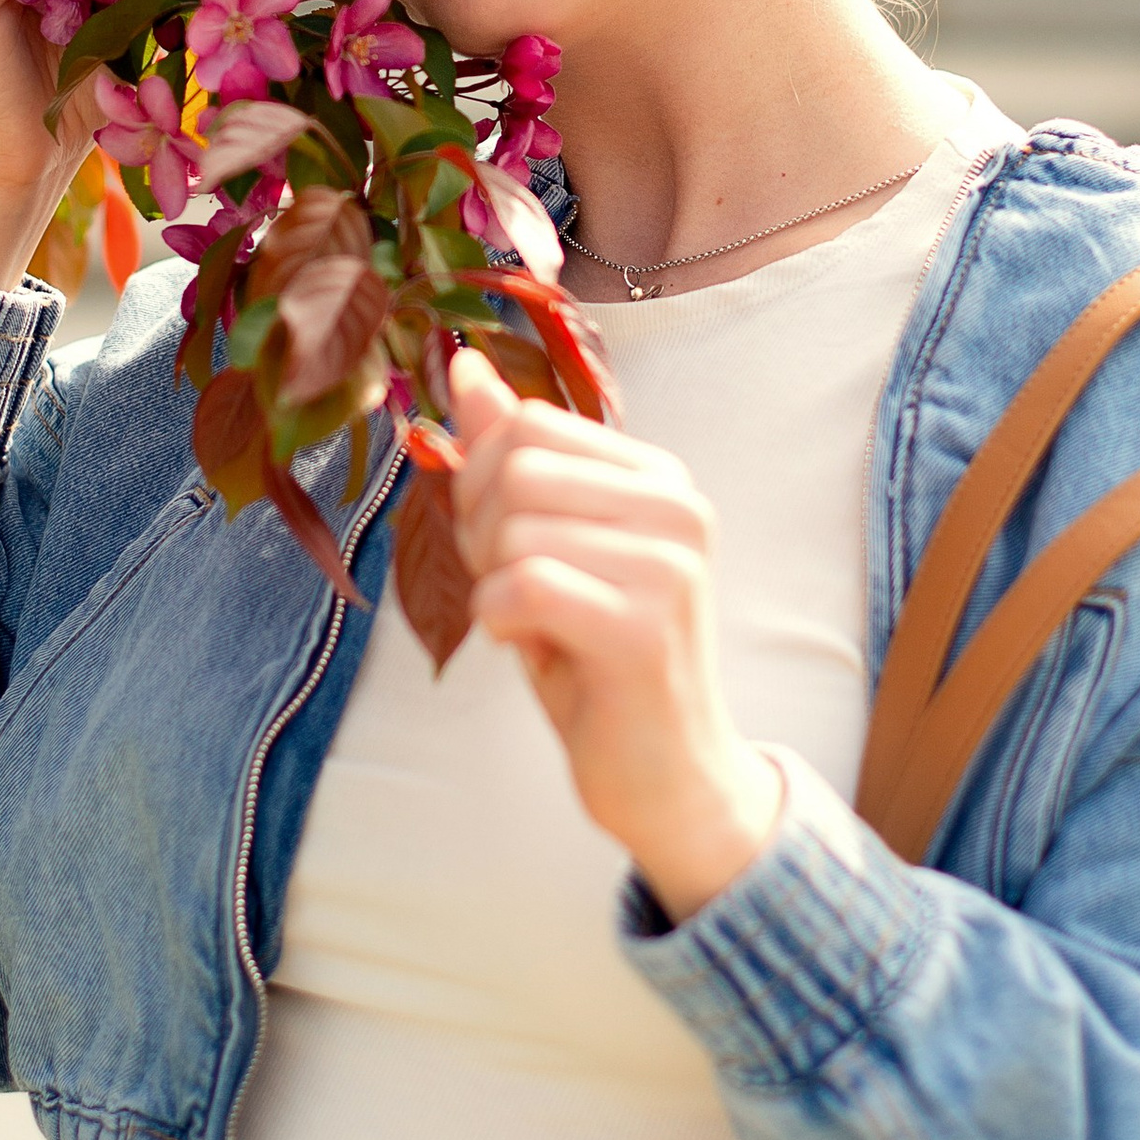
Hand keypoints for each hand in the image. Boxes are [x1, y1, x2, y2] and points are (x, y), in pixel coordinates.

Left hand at [446, 347, 782, 921]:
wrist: (669, 775)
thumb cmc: (598, 659)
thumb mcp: (551, 544)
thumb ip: (510, 455)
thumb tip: (462, 364)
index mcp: (659, 476)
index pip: (525, 423)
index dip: (481, 482)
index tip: (504, 545)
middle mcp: (677, 506)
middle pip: (513, 469)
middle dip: (480, 534)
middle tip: (513, 593)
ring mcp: (668, 565)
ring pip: (514, 528)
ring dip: (492, 585)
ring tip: (532, 624)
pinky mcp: (643, 626)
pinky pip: (522, 587)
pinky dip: (500, 623)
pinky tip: (534, 650)